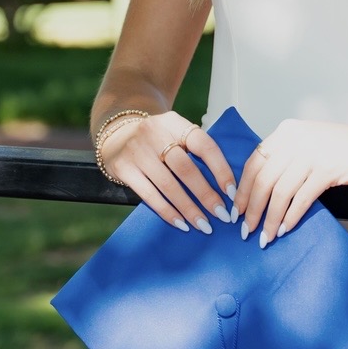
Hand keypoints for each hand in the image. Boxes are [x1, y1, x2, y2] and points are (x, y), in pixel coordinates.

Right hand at [98, 111, 237, 233]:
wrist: (115, 135)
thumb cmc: (156, 140)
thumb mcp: (174, 132)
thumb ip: (194, 149)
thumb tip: (225, 184)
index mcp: (175, 123)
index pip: (204, 145)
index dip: (220, 169)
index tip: (232, 193)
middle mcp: (155, 134)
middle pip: (186, 168)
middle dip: (206, 195)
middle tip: (222, 215)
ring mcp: (137, 151)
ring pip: (168, 185)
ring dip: (189, 208)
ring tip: (204, 225)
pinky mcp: (124, 168)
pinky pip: (149, 195)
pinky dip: (167, 212)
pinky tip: (181, 224)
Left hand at [233, 120, 347, 247]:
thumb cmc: (344, 148)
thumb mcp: (309, 144)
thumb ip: (285, 158)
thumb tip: (257, 190)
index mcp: (287, 132)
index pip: (254, 162)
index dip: (244, 189)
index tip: (237, 210)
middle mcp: (296, 139)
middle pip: (263, 179)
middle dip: (252, 208)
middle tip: (247, 229)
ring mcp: (313, 153)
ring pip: (280, 192)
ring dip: (271, 218)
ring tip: (266, 236)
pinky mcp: (329, 169)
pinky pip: (302, 199)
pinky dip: (291, 217)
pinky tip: (286, 228)